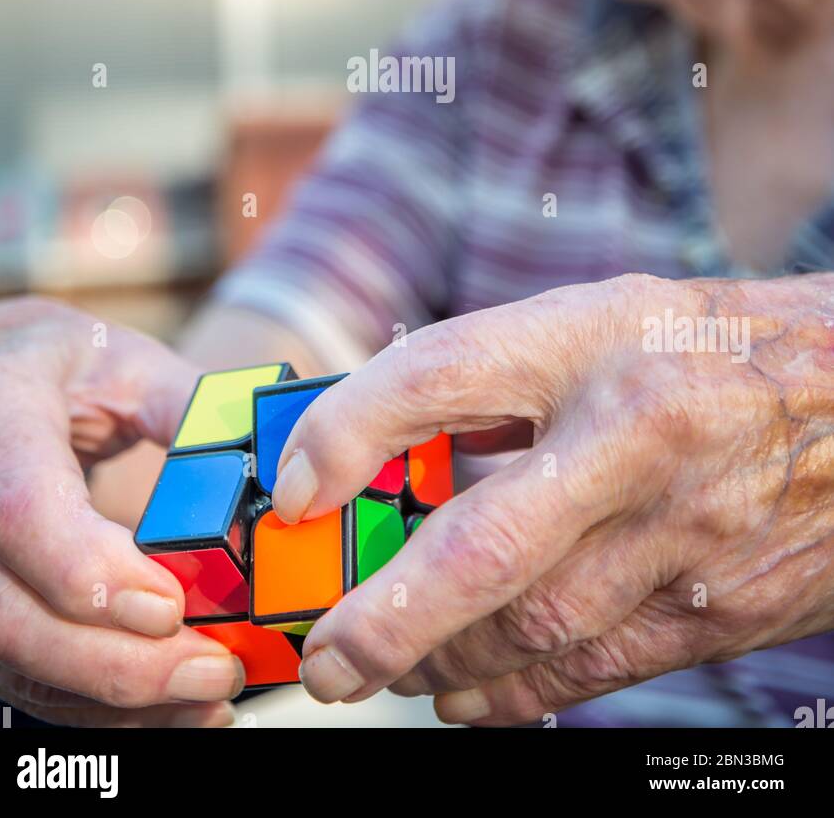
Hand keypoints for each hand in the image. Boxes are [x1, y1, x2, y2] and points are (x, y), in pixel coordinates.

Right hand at [0, 297, 245, 725]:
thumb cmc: (55, 366)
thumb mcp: (122, 359)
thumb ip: (189, 407)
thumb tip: (272, 466)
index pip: (22, 512)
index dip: (90, 570)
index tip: (171, 602)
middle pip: (9, 613)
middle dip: (118, 662)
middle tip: (216, 668)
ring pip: (12, 661)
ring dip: (116, 698)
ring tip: (211, 694)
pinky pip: (22, 677)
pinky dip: (99, 705)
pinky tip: (173, 705)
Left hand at [271, 272, 833, 724]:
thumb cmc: (710, 347)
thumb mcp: (603, 318)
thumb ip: (500, 377)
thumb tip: (385, 448)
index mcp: (595, 337)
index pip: (441, 371)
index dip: (347, 430)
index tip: (294, 489)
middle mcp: (637, 433)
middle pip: (484, 543)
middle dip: (382, 615)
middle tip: (321, 655)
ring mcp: (684, 531)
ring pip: (533, 628)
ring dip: (438, 660)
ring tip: (381, 666)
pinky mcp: (718, 607)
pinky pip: (594, 671)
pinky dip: (512, 693)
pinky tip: (463, 690)